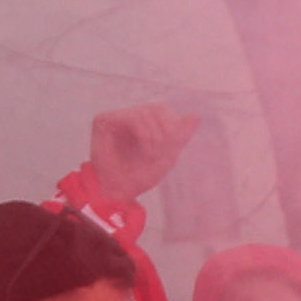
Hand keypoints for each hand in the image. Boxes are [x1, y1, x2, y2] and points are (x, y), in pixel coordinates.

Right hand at [85, 102, 200, 203]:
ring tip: (152, 155)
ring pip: (145, 111)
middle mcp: (130, 117)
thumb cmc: (141, 177)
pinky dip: (143, 132)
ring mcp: (117, 117)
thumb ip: (180, 136)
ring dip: (154, 135)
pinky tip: (145, 149)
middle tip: (162, 152)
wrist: (118, 192)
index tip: (175, 144)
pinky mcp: (103, 120)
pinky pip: (130, 116)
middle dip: (166, 130)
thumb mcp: (167, 156)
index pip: (164, 110)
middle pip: (157, 107)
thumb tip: (197, 116)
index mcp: (144, 123)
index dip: (174, 124)